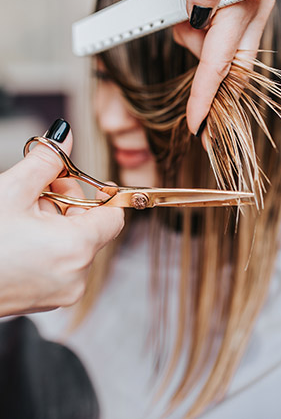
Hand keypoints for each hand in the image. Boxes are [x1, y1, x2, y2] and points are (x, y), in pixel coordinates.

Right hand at [0, 120, 123, 316]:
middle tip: (44, 186)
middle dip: (71, 203)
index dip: (105, 195)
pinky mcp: (46, 299)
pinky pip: (62, 263)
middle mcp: (76, 276)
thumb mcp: (12, 191)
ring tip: (24, 211)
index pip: (114, 217)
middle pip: (92, 228)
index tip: (95, 182)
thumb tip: (64, 136)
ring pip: (76, 245)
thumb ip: (46, 160)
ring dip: (57, 223)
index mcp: (76, 249)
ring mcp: (62, 292)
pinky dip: (51, 244)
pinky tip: (22, 234)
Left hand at [147, 0, 275, 134]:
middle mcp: (252, 10)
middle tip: (192, 100)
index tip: (197, 125)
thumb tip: (207, 11)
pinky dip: (196, 41)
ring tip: (180, 15)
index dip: (208, 95)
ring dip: (194, 48)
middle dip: (208, 85)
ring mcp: (242, 14)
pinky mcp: (230, 16)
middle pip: (230, 69)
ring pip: (219, 58)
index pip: (224, 60)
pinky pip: (214, 46)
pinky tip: (188, 19)